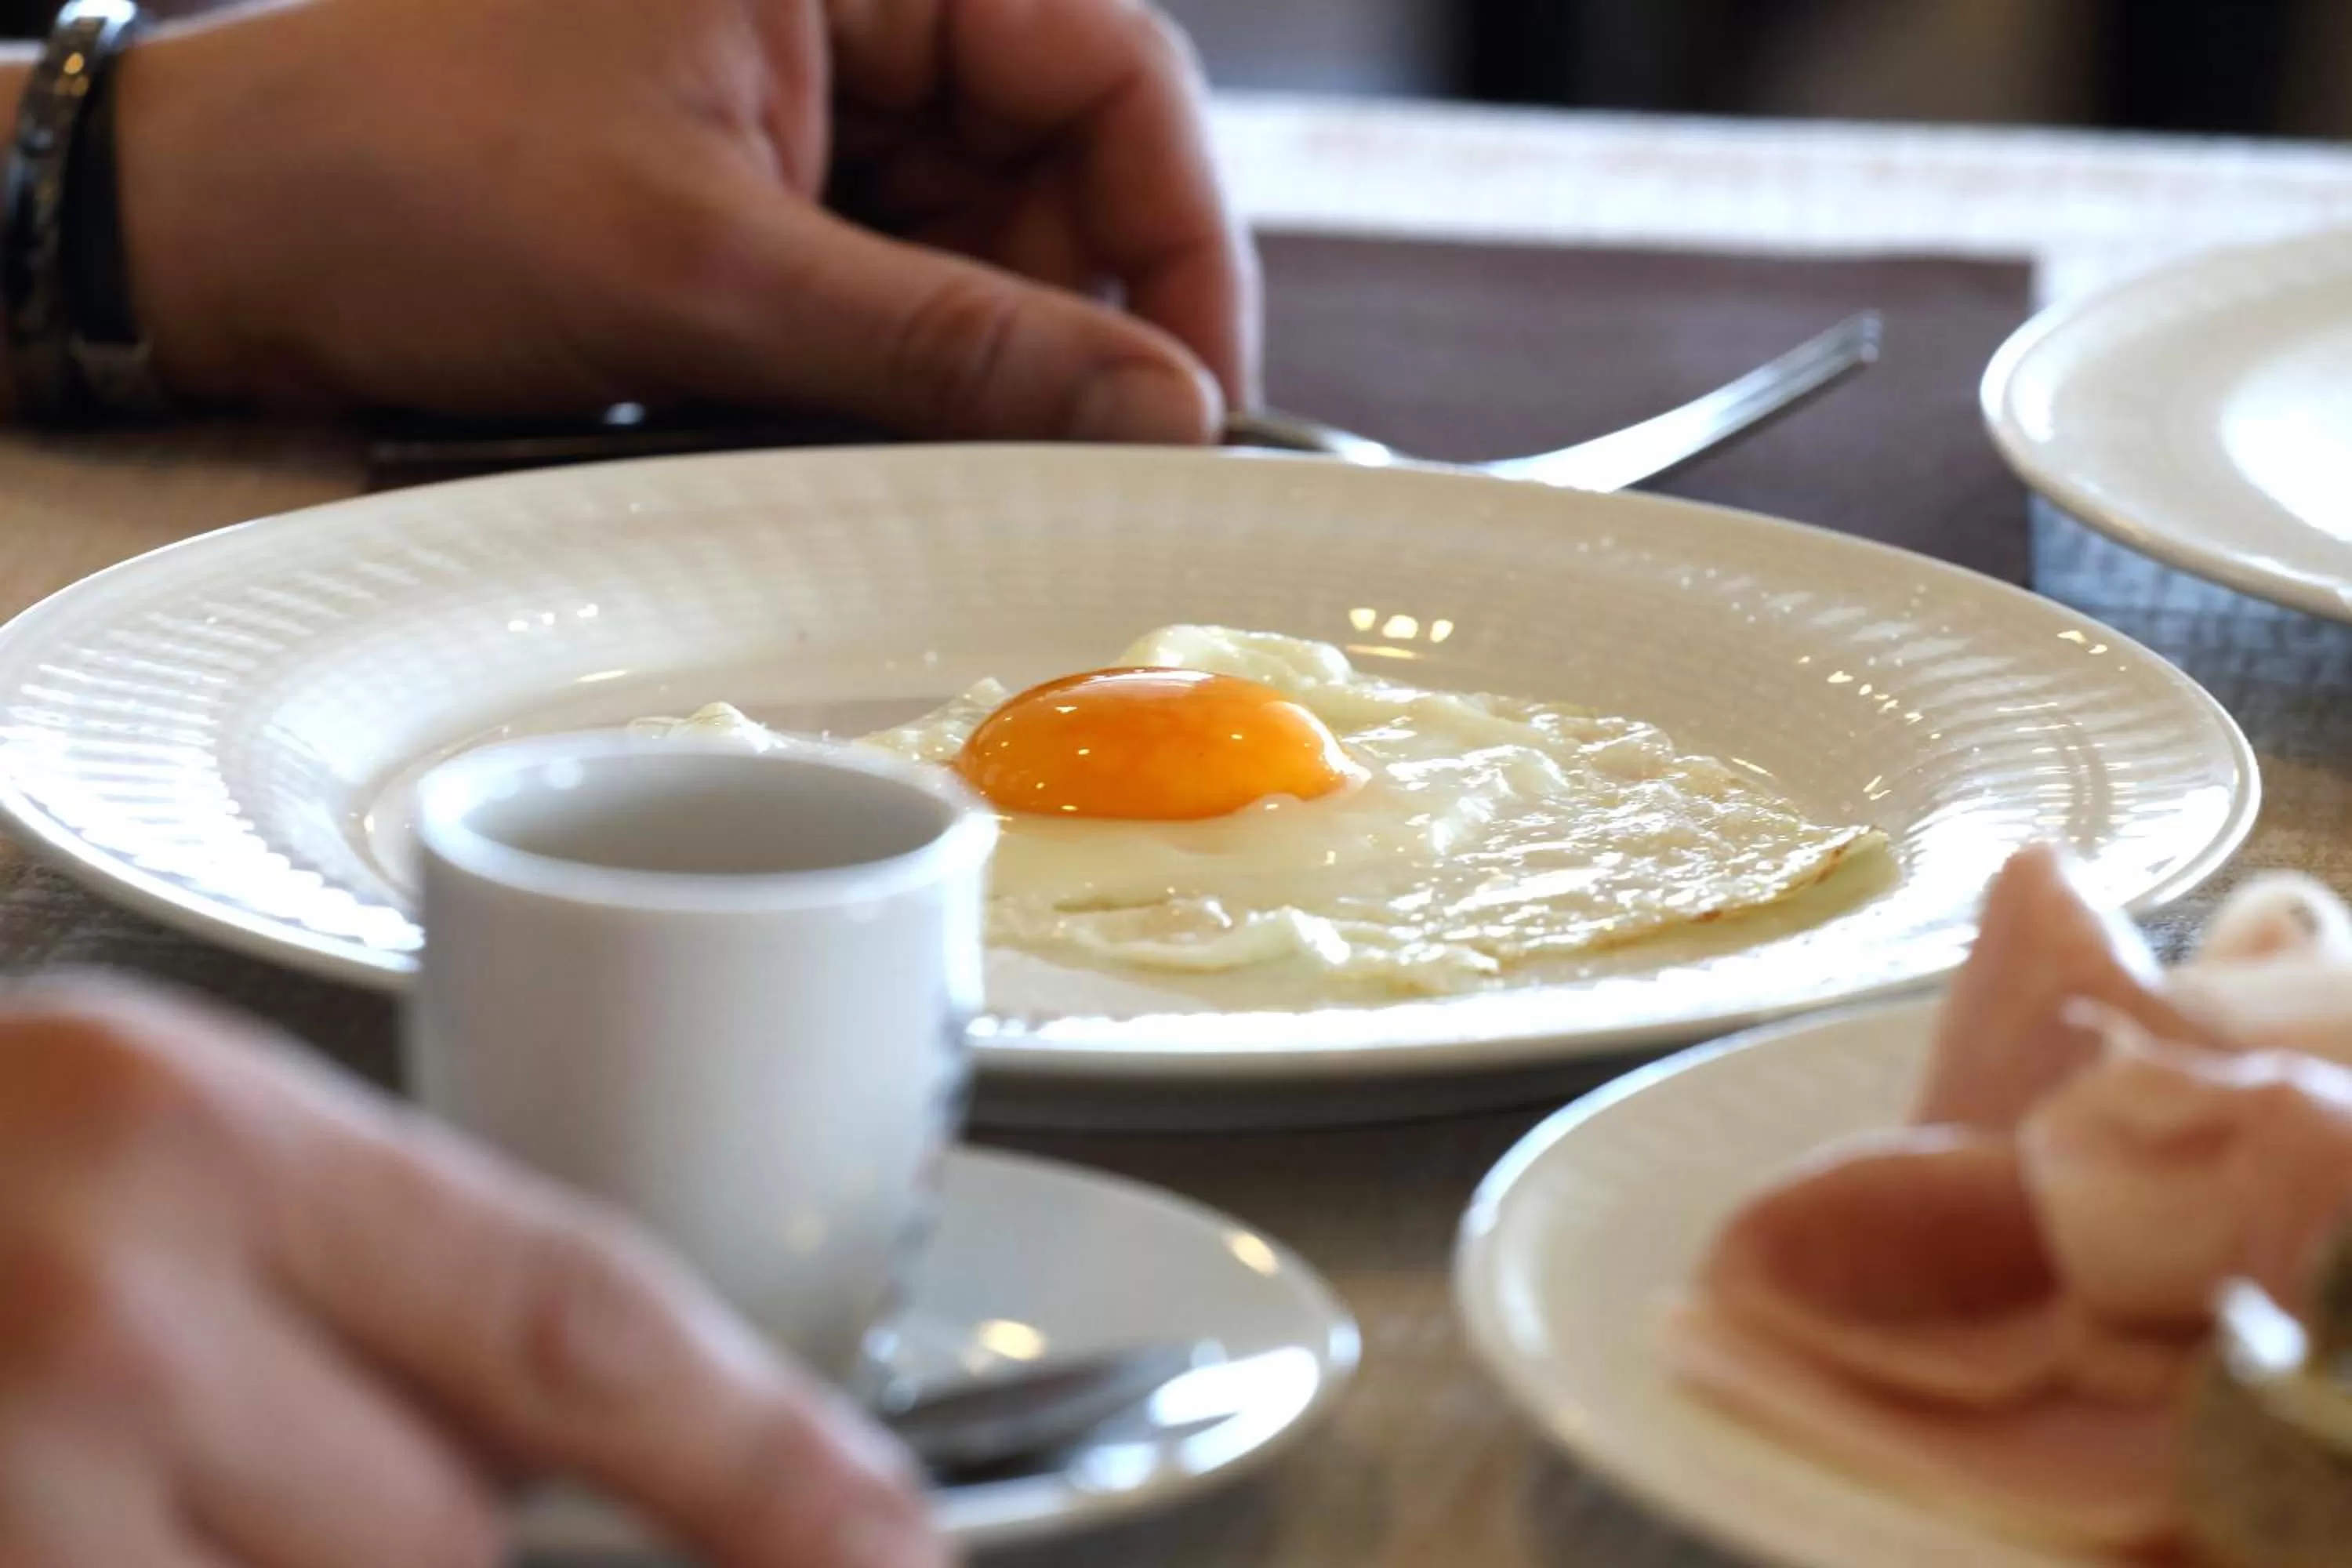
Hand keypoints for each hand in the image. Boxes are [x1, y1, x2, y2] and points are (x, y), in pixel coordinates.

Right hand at [0, 981, 942, 1566]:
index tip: (893, 1551)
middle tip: (337, 1471)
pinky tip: (171, 1521)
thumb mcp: (182, 1139)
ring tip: (228, 1473)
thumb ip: (394, 1280)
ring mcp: (2, 1498)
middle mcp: (102, 1322)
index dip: (767, 1463)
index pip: (578, 1322)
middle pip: (457, 1541)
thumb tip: (624, 1454)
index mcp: (203, 1141)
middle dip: (468, 1543)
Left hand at [112, 0, 1254, 440]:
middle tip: (1084, 472)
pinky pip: (903, 277)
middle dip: (1085, 322)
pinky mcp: (769, 184)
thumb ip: (945, 343)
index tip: (1194, 397)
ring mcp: (808, 95)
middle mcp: (849, 2)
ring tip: (961, 469)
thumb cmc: (412, 185)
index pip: (1107, 65)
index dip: (1178, 239)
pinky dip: (914, 370)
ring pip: (990, 236)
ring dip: (994, 363)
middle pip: (1062, 162)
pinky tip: (888, 441)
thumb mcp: (703, 272)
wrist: (222, 236)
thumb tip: (1154, 408)